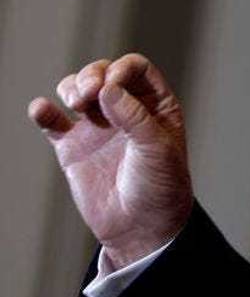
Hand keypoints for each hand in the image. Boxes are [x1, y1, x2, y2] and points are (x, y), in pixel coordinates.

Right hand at [28, 53, 192, 269]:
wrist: (140, 228)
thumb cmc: (160, 188)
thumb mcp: (158, 150)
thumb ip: (135, 117)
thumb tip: (108, 88)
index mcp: (155, 106)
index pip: (136, 69)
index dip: (121, 69)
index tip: (110, 86)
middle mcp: (125, 111)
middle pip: (103, 73)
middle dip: (91, 75)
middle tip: (86, 95)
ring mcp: (98, 127)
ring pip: (77, 89)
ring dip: (70, 86)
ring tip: (75, 103)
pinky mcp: (73, 146)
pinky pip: (52, 121)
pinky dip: (43, 111)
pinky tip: (42, 110)